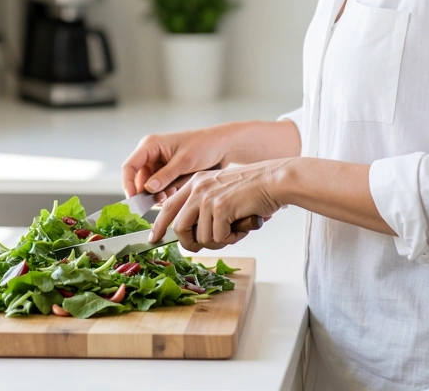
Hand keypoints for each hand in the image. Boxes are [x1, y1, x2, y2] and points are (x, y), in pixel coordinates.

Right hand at [121, 126, 233, 200]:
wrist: (223, 146)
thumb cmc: (205, 145)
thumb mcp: (185, 161)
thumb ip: (165, 175)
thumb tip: (148, 189)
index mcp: (151, 145)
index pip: (130, 166)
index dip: (128, 184)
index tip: (134, 200)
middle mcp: (152, 154)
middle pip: (139, 179)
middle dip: (148, 193)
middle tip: (161, 201)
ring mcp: (160, 164)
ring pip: (149, 186)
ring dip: (158, 194)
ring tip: (171, 196)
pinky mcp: (168, 172)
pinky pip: (160, 187)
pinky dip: (166, 193)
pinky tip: (176, 193)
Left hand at [148, 159, 290, 251]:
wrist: (274, 180)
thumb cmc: (253, 188)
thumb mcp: (221, 190)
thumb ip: (205, 205)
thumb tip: (193, 234)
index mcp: (196, 182)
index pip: (168, 206)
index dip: (159, 225)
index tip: (154, 238)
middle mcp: (198, 188)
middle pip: (179, 226)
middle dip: (189, 243)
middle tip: (200, 247)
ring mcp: (208, 198)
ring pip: (200, 236)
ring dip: (218, 241)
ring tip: (234, 230)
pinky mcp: (221, 208)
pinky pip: (218, 237)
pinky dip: (231, 238)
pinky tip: (241, 227)